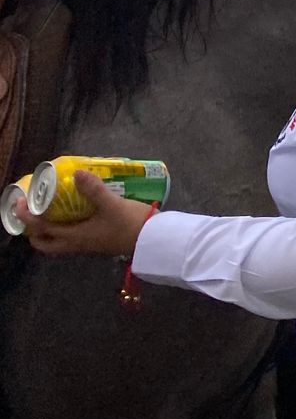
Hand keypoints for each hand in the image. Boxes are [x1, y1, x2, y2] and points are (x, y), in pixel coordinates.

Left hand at [23, 171, 155, 257]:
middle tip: (33, 214)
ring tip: (51, 212)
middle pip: (46, 244)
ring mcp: (88, 246)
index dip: (27, 217)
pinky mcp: (98, 244)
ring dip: (49, 231)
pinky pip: (72, 240)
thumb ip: (93, 189)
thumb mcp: (112, 204)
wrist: (152, 241)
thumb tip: (77, 173)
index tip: (20, 203)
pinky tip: (76, 214)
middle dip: (34, 232)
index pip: (42, 229)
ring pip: (59, 243)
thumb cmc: (130, 224)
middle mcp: (77, 245)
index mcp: (75, 236)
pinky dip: (65, 229)